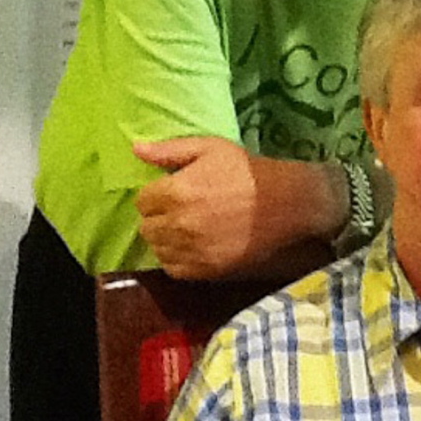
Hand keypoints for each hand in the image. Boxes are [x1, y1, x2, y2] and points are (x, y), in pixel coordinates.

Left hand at [134, 137, 346, 279]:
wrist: (285, 204)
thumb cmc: (247, 171)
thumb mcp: (211, 148)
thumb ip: (170, 151)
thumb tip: (135, 149)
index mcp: (176, 191)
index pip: (142, 201)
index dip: (155, 194)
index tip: (171, 190)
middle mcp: (178, 224)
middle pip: (146, 227)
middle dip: (158, 216)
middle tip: (179, 208)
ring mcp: (190, 251)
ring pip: (157, 249)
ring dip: (166, 238)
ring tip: (186, 227)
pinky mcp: (204, 271)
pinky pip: (173, 268)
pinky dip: (178, 257)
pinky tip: (193, 244)